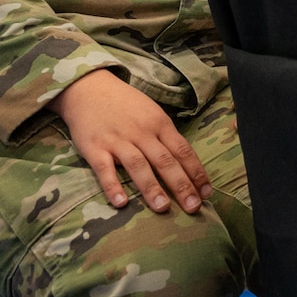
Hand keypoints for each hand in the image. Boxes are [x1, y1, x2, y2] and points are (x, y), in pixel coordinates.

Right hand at [49, 70, 211, 213]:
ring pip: (138, 166)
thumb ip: (165, 137)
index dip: (196, 172)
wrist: (90, 89)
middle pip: (165, 161)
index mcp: (159, 124)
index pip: (183, 150)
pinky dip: (112, 186)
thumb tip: (185, 163)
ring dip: (151, 188)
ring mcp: (117, 141)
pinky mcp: (95, 148)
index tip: (207, 193)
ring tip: (163, 208)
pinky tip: (121, 203)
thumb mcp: (152, 113)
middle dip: (181, 185)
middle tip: (193, 207)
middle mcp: (141, 133)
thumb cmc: (126, 105)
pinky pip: (104, 170)